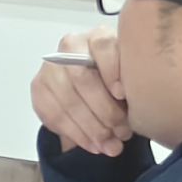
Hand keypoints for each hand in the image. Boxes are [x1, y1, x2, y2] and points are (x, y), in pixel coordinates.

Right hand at [32, 30, 132, 156]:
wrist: (95, 89)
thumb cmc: (120, 81)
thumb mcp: (133, 75)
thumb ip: (135, 80)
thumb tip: (141, 104)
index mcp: (99, 36)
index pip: (102, 46)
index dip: (113, 71)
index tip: (124, 95)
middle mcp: (71, 46)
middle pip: (81, 77)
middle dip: (103, 110)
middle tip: (122, 131)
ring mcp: (51, 67)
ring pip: (68, 100)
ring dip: (91, 128)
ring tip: (110, 145)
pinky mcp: (39, 88)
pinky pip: (54, 115)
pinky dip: (77, 135)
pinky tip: (94, 144)